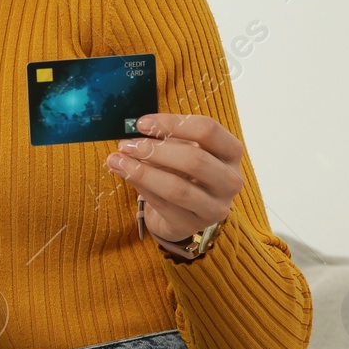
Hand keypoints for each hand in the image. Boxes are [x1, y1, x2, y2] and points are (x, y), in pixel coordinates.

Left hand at [105, 113, 242, 242]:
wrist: (182, 211)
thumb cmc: (182, 172)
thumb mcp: (181, 150)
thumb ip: (164, 140)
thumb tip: (132, 133)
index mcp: (231, 152)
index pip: (208, 130)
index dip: (173, 123)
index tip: (141, 123)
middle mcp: (231, 180)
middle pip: (195, 160)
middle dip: (155, 150)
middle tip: (127, 144)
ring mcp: (215, 207)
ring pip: (177, 188)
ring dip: (143, 172)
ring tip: (117, 160)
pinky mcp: (193, 224)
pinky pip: (163, 205)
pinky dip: (140, 187)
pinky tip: (123, 173)